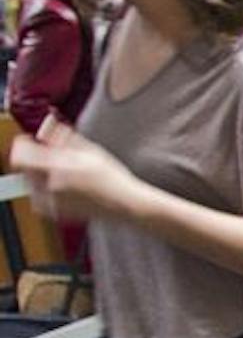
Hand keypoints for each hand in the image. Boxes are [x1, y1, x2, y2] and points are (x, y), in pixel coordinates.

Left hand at [8, 118, 143, 222]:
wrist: (125, 204)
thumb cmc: (113, 179)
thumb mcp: (90, 150)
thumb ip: (64, 137)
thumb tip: (47, 125)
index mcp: (58, 168)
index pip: (22, 154)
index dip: (23, 145)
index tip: (30, 141)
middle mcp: (51, 186)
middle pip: (24, 167)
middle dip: (33, 159)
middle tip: (50, 156)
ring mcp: (53, 201)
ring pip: (31, 182)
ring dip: (39, 173)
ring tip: (62, 172)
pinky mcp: (56, 212)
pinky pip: (39, 196)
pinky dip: (45, 189)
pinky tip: (64, 186)